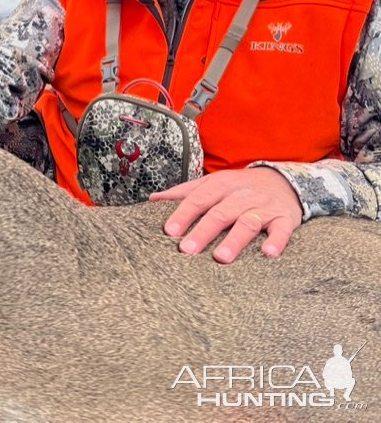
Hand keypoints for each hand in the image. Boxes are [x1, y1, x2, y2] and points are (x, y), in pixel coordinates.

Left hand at [149, 167, 302, 263]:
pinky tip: (268, 253)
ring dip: (235, 240)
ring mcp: (263, 207)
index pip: (197, 199)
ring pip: (248, 222)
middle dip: (203, 232)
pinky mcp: (285, 219)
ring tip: (221, 258)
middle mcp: (240, 195)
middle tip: (188, 250)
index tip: (169, 231)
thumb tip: (152, 201)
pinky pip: (282, 230)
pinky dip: (277, 241)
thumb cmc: (239, 187)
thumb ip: (183, 193)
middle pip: (219, 213)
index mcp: (220, 185)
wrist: (283, 180)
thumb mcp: (211, 184)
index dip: (183, 214)